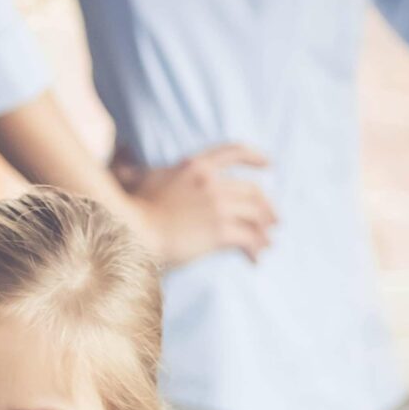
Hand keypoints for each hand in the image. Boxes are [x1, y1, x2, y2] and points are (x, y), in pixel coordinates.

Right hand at [116, 142, 276, 266]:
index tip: (269, 164)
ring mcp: (218, 206)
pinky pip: (249, 238)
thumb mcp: (148, 179)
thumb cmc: (134, 209)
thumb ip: (159, 170)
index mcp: (196, 166)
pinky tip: (256, 257)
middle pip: (253, 191)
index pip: (233, 152)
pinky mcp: (220, 230)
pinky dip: (256, 247)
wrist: (134, 232)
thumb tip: (140, 158)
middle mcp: (212, 182)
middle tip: (273, 220)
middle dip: (267, 207)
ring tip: (266, 244)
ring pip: (256, 215)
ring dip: (265, 231)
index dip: (254, 157)